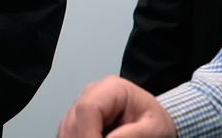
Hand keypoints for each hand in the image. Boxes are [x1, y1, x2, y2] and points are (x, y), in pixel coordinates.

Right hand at [58, 75, 177, 137]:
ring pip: (66, 130)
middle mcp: (92, 94)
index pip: (87, 108)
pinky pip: (68, 136)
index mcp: (112, 88)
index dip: (87, 133)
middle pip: (73, 121)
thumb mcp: (153, 129)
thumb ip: (132, 135)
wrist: (153, 124)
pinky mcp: (77, 123)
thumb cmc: (155, 122)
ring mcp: (81, 108)